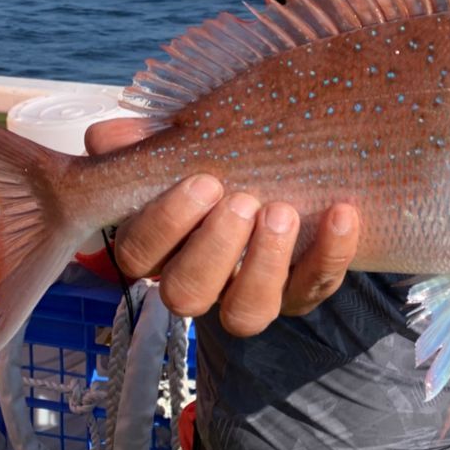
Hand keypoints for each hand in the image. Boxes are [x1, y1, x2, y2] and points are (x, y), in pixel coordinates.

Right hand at [85, 117, 359, 334]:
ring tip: (282, 212)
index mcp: (161, 245)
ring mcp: (254, 294)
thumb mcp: (185, 139)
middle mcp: (203, 281)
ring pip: (247, 312)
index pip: (140, 253)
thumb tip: (108, 137)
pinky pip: (315, 288)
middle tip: (242, 200)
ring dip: (264, 263)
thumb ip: (145, 139)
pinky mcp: (303, 292)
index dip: (167, 222)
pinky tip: (341, 213)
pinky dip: (330, 253)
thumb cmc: (225, 156)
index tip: (204, 179)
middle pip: (187, 294)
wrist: (298, 166)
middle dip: (214, 248)